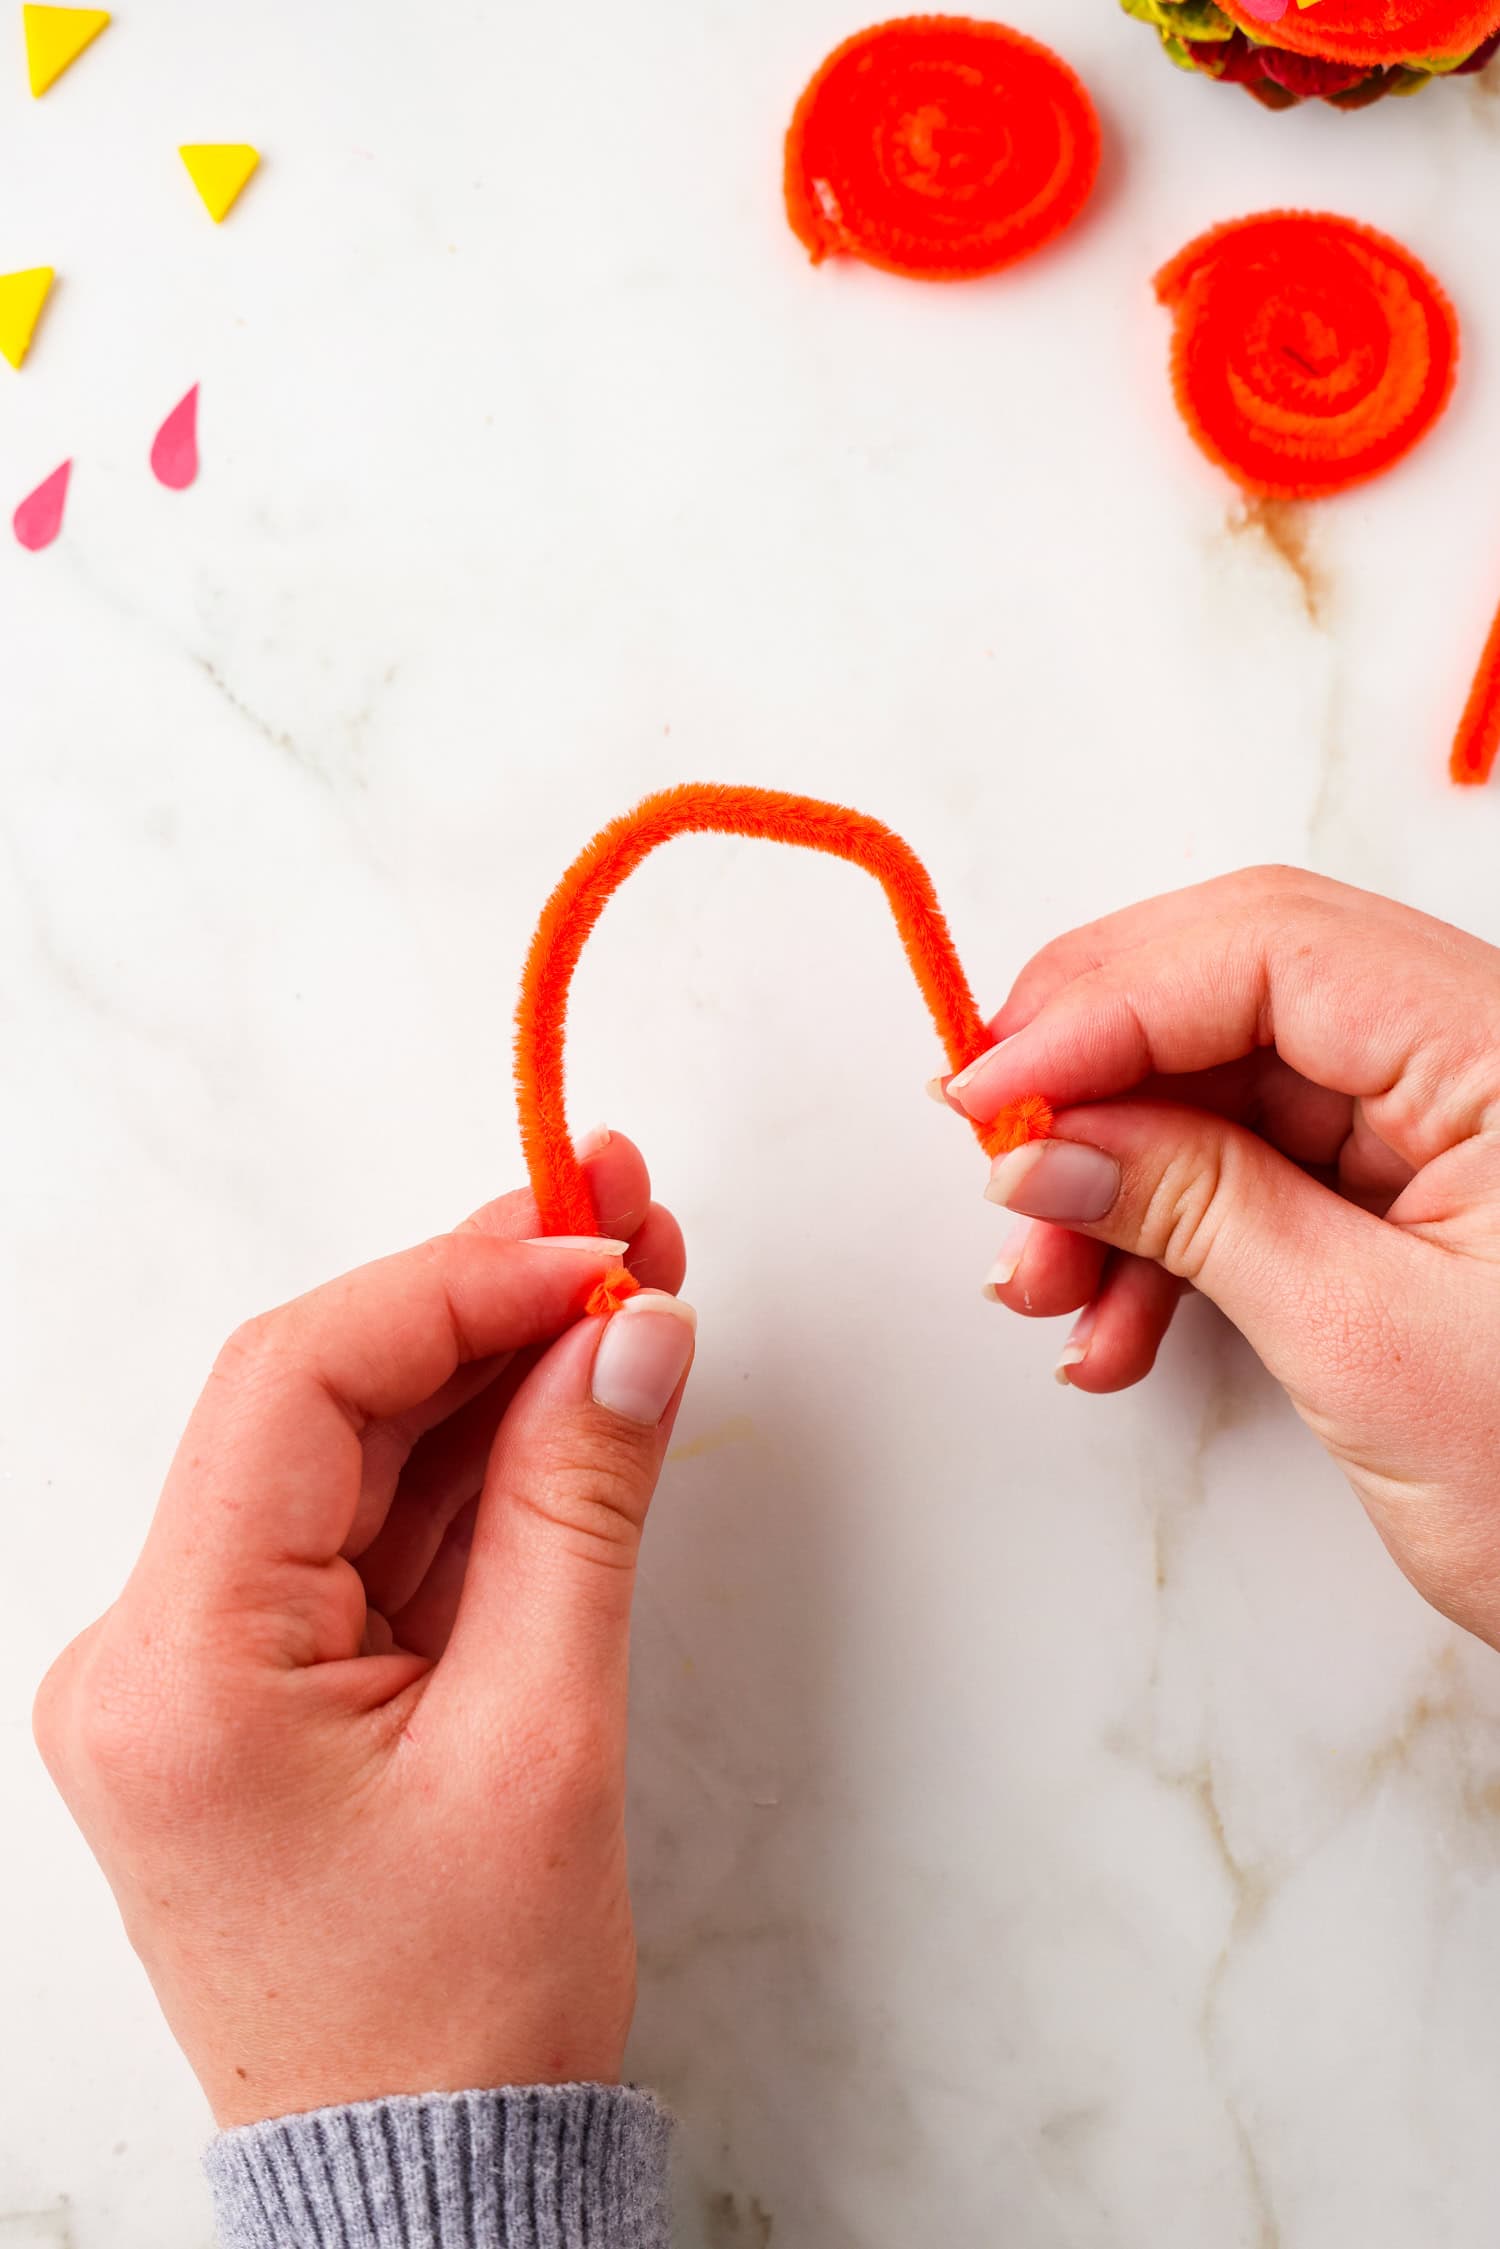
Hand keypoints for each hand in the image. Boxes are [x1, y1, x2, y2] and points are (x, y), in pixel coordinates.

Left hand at [33, 1134, 692, 2127]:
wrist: (428, 2182)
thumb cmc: (463, 2016)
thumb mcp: (546, 1736)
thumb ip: (582, 1502)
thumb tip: (634, 1328)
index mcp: (178, 1667)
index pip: (299, 1384)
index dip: (456, 1282)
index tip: (595, 1240)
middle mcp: (149, 1648)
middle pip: (322, 1399)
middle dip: (482, 1298)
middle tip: (621, 1209)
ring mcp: (197, 1663)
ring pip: (352, 1453)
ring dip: (490, 1367)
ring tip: (630, 1275)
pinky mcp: (257, 1681)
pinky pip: (367, 1529)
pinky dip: (472, 1460)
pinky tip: (572, 1387)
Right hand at [943, 868, 1499, 1648]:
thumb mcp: (1371, 1343)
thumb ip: (1197, 1214)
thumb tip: (1036, 1143)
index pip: (1265, 949)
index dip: (1101, 1006)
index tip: (985, 1096)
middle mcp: (1472, 1047)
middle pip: (1229, 988)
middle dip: (1093, 1081)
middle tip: (996, 1173)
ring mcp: (1439, 1112)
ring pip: (1223, 1081)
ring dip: (1112, 1177)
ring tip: (1048, 1297)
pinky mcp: (1408, 1182)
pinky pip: (1252, 1162)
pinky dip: (1164, 1231)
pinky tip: (1113, 1324)